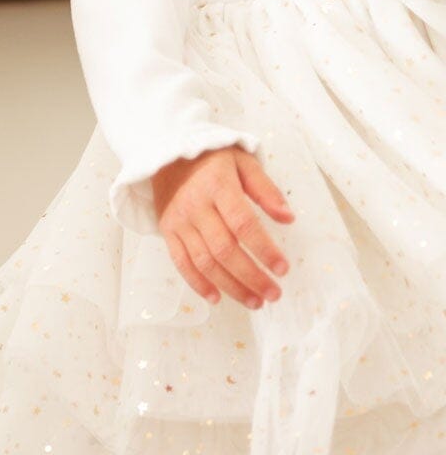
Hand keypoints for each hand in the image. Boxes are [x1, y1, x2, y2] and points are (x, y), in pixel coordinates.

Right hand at [151, 146, 293, 308]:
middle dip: (251, 277)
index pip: (243, 224)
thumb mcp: (243, 162)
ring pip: (204, 261)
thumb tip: (288, 218)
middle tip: (273, 294)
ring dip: (230, 286)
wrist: (166, 153)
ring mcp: (178, 220)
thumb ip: (266, 190)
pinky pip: (181, 262)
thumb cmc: (211, 158)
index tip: (283, 269)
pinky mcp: (166, 231)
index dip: (264, 249)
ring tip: (254, 301)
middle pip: (224, 249)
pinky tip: (217, 298)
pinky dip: (197, 283)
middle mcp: (195, 206)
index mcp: (218, 185)